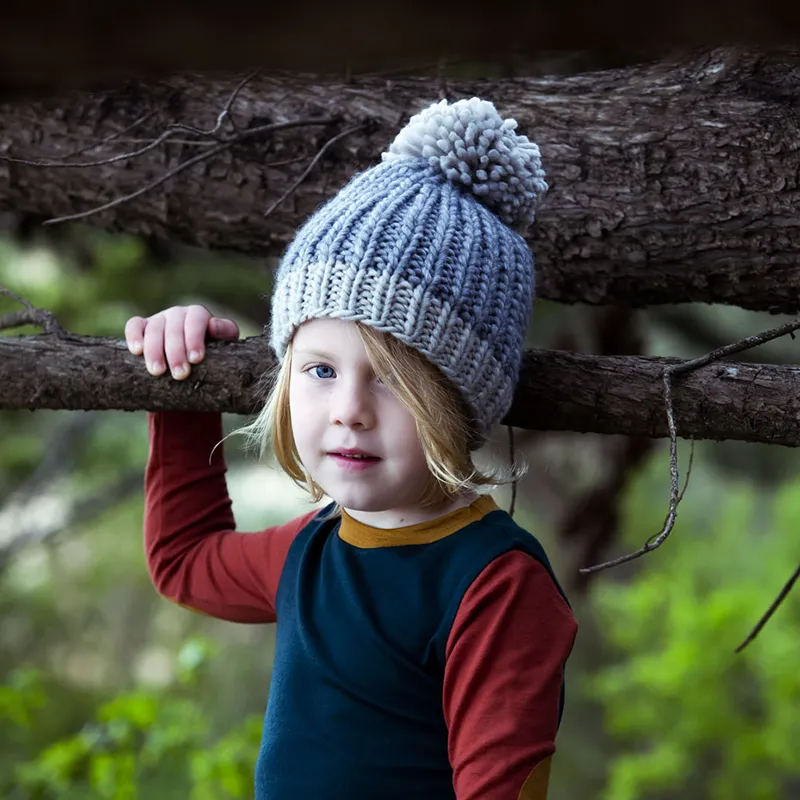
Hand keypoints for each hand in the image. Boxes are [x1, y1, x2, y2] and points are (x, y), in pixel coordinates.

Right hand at [124, 304, 239, 379]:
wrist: (194, 363)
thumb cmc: (214, 352)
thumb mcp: (225, 343)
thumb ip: (225, 332)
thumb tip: (213, 325)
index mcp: (198, 314)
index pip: (195, 320)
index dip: (194, 338)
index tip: (196, 359)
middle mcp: (177, 313)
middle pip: (173, 328)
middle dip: (176, 352)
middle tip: (180, 374)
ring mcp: (158, 319)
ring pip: (153, 329)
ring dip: (154, 350)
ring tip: (158, 372)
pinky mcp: (142, 327)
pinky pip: (134, 325)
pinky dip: (133, 336)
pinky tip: (137, 351)